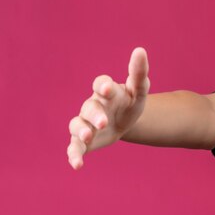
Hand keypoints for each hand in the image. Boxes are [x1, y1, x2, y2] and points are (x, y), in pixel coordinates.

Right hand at [67, 47, 149, 169]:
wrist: (125, 122)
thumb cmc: (130, 102)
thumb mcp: (139, 90)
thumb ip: (139, 73)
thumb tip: (140, 50)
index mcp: (106, 90)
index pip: (100, 83)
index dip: (102, 86)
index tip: (107, 89)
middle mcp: (93, 105)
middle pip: (89, 107)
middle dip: (95, 114)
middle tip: (104, 122)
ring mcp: (86, 123)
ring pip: (77, 125)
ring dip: (81, 131)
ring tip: (88, 137)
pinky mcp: (83, 141)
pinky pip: (74, 147)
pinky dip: (74, 155)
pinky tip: (77, 165)